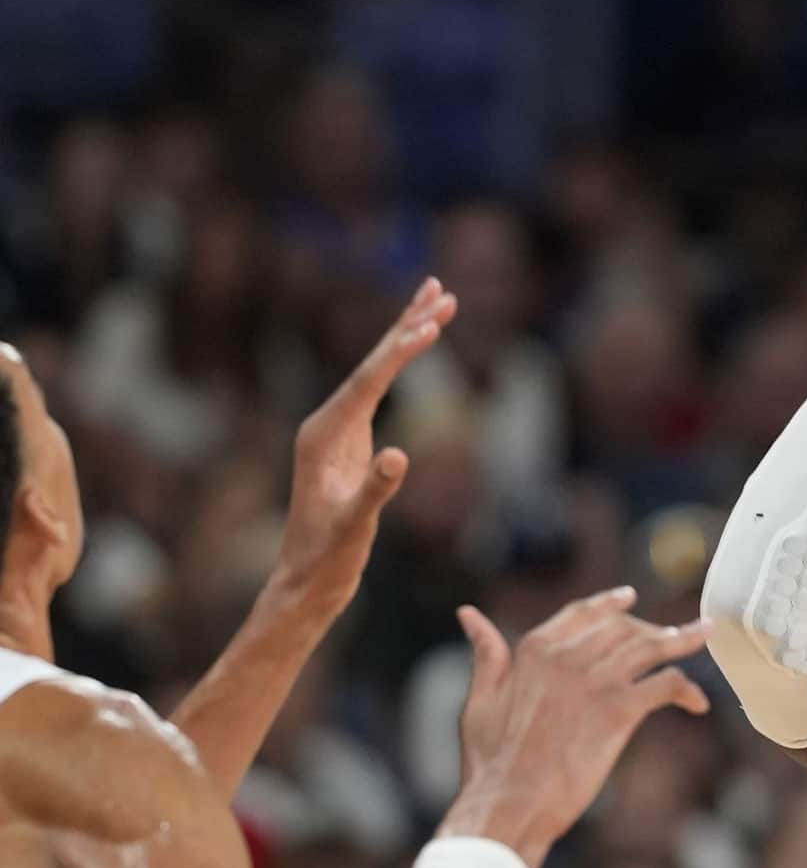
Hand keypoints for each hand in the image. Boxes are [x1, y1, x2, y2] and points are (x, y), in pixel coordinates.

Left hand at [269, 279, 457, 611]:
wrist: (307, 581)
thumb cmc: (328, 557)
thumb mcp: (353, 528)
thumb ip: (374, 491)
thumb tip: (398, 456)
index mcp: (323, 435)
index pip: (369, 381)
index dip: (400, 351)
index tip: (432, 323)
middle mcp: (327, 423)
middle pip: (372, 362)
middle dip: (406, 323)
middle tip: (439, 286)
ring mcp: (338, 429)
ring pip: (377, 369)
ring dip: (406, 334)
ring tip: (437, 300)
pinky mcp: (350, 439)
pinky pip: (380, 388)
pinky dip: (401, 363)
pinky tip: (413, 347)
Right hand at [440, 587, 709, 867]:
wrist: (510, 804)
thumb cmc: (490, 763)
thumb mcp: (479, 700)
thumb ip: (486, 654)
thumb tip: (468, 613)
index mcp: (534, 648)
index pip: (582, 612)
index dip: (609, 604)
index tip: (629, 597)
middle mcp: (569, 656)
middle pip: (623, 627)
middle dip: (649, 627)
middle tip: (673, 633)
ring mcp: (598, 680)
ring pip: (651, 646)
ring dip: (683, 639)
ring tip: (704, 634)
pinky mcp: (621, 710)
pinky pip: (666, 684)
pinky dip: (687, 689)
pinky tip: (697, 704)